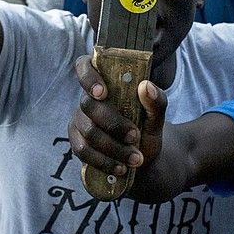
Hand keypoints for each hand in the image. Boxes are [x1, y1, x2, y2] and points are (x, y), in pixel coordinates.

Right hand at [69, 55, 169, 179]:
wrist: (143, 160)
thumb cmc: (146, 130)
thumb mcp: (156, 117)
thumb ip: (156, 101)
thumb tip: (146, 86)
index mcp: (105, 83)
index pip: (84, 65)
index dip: (87, 76)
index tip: (102, 93)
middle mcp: (88, 100)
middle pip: (88, 105)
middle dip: (113, 123)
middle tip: (135, 136)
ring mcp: (80, 121)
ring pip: (88, 131)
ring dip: (114, 147)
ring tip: (136, 158)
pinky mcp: (77, 143)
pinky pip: (83, 151)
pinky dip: (104, 161)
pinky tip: (120, 167)